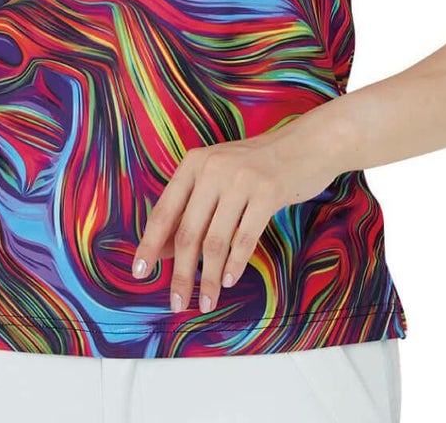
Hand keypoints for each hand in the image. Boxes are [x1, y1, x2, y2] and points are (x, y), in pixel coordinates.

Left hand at [130, 116, 340, 314]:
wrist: (306, 144)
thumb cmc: (256, 167)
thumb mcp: (217, 177)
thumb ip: (191, 208)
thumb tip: (163, 251)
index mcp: (193, 164)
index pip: (164, 211)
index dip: (150, 244)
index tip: (139, 273)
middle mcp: (213, 169)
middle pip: (188, 232)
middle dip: (180, 273)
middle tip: (175, 302)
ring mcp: (240, 179)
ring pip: (216, 241)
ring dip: (209, 277)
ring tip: (206, 301)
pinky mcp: (268, 192)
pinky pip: (245, 238)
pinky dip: (235, 264)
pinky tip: (229, 281)